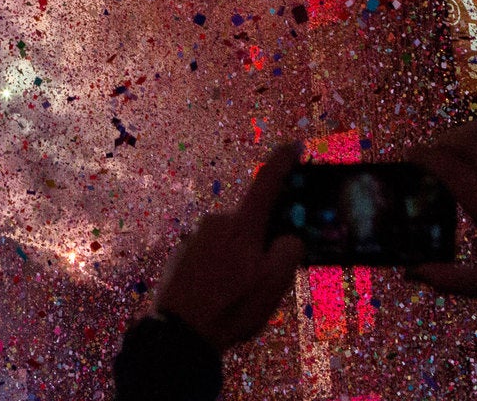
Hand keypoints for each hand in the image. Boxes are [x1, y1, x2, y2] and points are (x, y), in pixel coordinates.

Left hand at [154, 142, 304, 352]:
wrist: (180, 331)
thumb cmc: (231, 306)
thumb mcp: (274, 284)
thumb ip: (289, 252)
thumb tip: (290, 238)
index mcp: (242, 225)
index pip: (266, 183)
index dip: (283, 161)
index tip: (295, 145)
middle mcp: (217, 222)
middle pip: (252, 222)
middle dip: (264, 241)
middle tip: (267, 277)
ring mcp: (197, 238)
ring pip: (233, 242)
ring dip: (242, 260)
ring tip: (241, 297)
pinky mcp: (183, 254)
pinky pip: (213, 255)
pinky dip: (223, 269)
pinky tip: (222, 295)